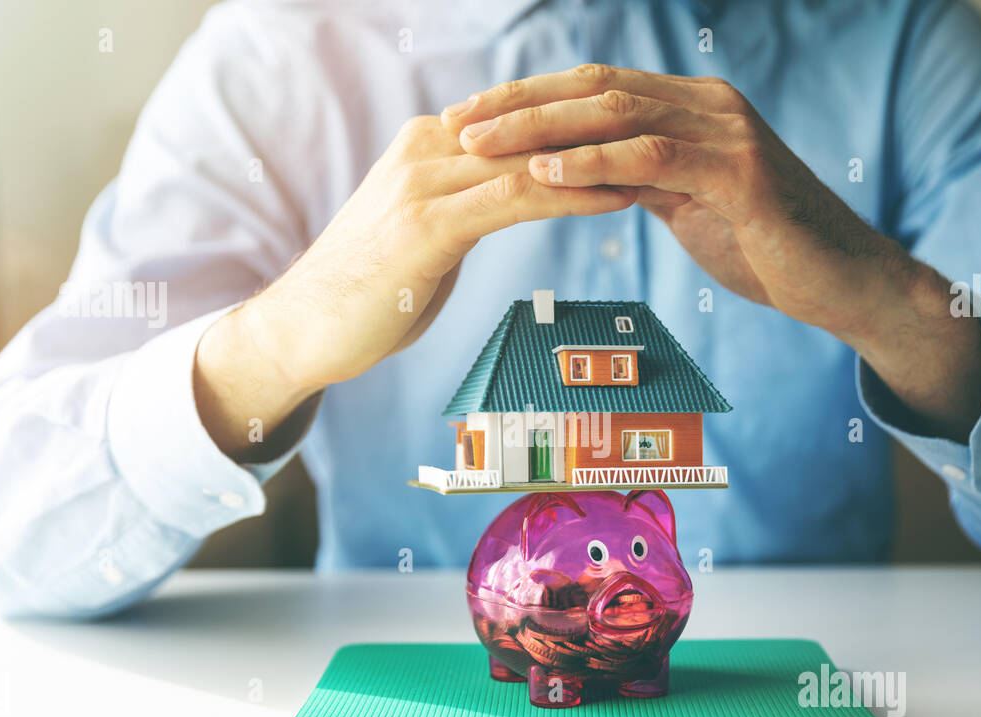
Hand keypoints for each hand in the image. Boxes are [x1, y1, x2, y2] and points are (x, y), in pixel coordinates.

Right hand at [195, 115, 635, 458]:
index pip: (527, 121)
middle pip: (537, 126)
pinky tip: (620, 195)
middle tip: (678, 135)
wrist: (302, 330)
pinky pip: (515, 200)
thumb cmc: (367, 292)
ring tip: (667, 161)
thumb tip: (508, 200)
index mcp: (430, 145)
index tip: (651, 129)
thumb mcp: (424, 234)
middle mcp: (427, 148)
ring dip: (606, 158)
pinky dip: (573, 195)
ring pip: (533, 157)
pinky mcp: (425, 225)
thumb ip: (464, 206)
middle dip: (611, 131)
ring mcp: (424, 182)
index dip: (591, 123)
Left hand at [443, 65, 980, 439]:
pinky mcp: (741, 172)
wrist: (843, 282)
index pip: (595, 88)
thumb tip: (589, 175)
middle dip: (519, 104)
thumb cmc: (768, 249)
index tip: (472, 115)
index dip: (530, 98)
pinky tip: (547, 173)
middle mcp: (708, 105)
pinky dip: (595, 163)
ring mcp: (727, 133)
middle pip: (595, 90)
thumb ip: (646, 179)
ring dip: (541, 128)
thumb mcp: (693, 205)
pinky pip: (654, 159)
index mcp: (692, 109)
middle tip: (457, 121)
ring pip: (616, 115)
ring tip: (481, 144)